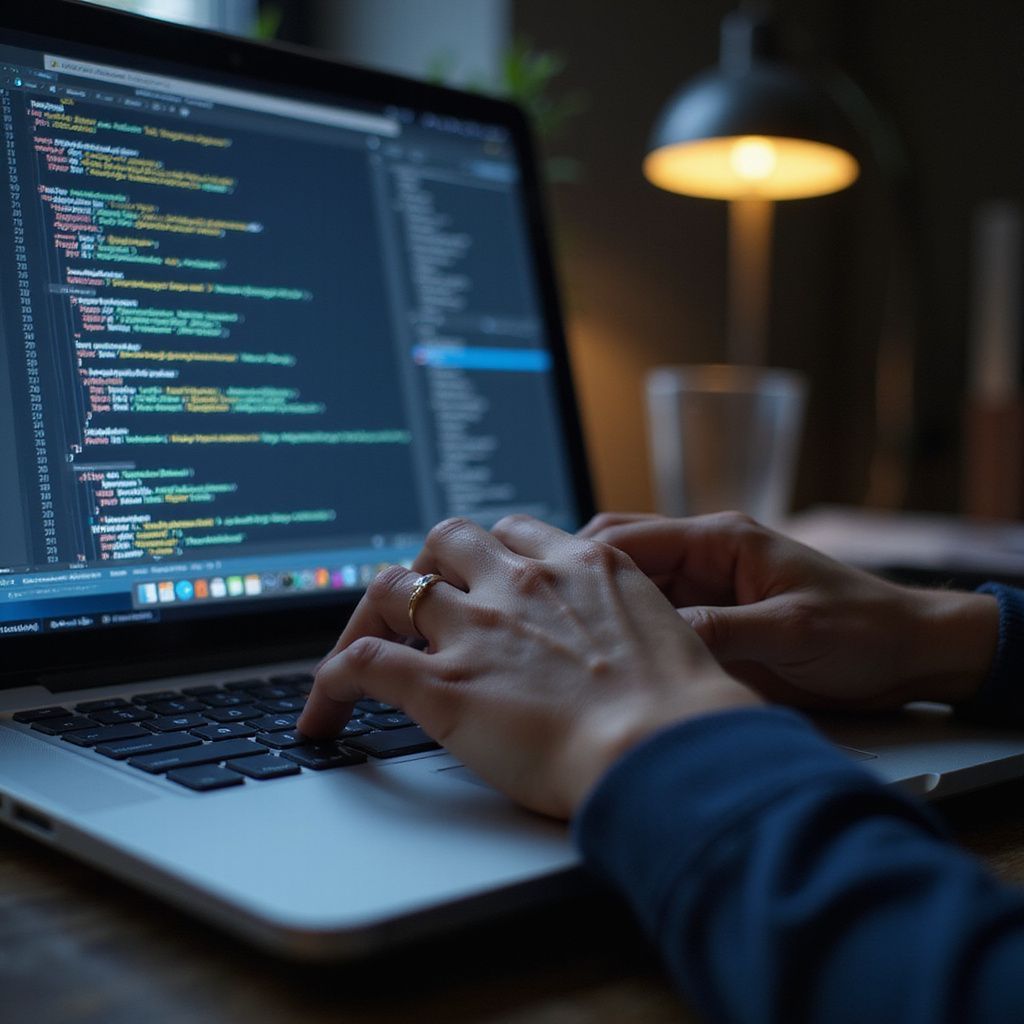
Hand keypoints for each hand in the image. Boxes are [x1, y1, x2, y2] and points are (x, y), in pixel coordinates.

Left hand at [299, 515, 758, 818]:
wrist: (667, 748)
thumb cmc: (683, 707)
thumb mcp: (667, 633)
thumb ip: (630, 620)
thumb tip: (625, 643)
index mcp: (578, 564)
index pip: (512, 530)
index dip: (490, 553)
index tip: (482, 574)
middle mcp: (519, 583)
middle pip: (444, 539)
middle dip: (429, 563)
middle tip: (423, 601)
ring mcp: (475, 630)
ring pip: (392, 587)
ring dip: (373, 611)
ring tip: (365, 642)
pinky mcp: (441, 686)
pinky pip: (359, 663)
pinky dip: (329, 685)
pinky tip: (321, 714)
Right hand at [579, 512, 998, 709]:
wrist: (910, 653)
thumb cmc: (863, 629)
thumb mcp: (792, 631)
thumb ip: (722, 630)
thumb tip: (654, 640)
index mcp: (721, 540)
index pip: (631, 539)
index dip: (582, 561)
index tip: (545, 590)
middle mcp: (705, 557)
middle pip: (619, 554)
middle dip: (578, 579)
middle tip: (542, 616)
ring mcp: (706, 590)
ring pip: (631, 589)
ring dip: (600, 610)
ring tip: (562, 643)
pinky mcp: (713, 621)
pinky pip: (656, 621)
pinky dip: (628, 635)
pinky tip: (606, 664)